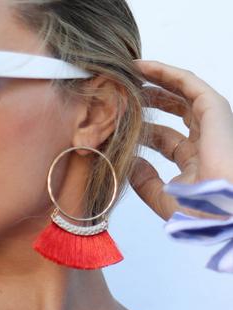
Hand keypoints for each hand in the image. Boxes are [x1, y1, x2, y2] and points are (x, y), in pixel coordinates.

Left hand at [129, 60, 232, 220]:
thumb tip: (130, 164)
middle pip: (176, 113)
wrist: (220, 208)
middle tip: (125, 95)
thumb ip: (145, 182)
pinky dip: (165, 73)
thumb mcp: (163, 198)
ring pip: (182, 93)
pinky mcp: (214, 107)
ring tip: (129, 73)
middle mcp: (205, 141)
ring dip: (156, 82)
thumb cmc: (198, 211)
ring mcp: (211, 123)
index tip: (121, 125)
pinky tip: (142, 68)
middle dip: (151, 102)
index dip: (145, 131)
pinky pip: (187, 83)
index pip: (167, 141)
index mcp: (196, 163)